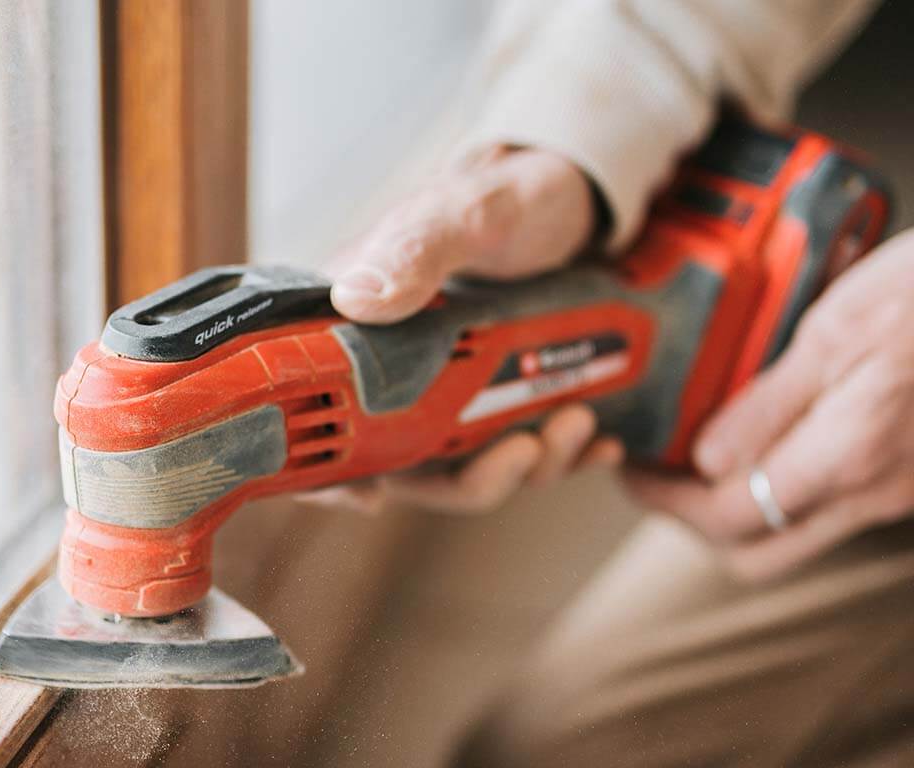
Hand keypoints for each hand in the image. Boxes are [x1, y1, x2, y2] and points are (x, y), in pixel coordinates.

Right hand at [301, 147, 622, 515]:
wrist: (585, 200)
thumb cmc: (514, 194)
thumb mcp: (470, 214)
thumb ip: (416, 249)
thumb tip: (356, 299)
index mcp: (363, 325)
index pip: (318, 410)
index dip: (330, 469)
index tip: (370, 497)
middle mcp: (400, 365)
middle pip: (404, 461)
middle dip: (469, 478)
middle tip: (526, 451)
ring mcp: (454, 385)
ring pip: (468, 462)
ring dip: (527, 463)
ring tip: (578, 422)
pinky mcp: (503, 393)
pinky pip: (518, 445)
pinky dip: (560, 454)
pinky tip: (598, 439)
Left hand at [626, 229, 913, 580]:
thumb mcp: (835, 331)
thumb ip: (768, 405)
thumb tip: (704, 461)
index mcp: (846, 456)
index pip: (726, 516)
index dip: (664, 502)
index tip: (631, 472)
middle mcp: (873, 491)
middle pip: (756, 551)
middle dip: (693, 521)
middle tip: (656, 473)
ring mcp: (896, 491)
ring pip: (792, 533)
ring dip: (734, 510)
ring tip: (694, 456)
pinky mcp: (909, 475)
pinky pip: (828, 506)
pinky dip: (779, 489)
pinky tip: (759, 441)